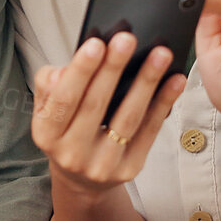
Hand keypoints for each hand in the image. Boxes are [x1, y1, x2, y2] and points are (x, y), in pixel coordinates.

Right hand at [31, 32, 186, 195]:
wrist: (81, 180)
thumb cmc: (66, 131)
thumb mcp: (46, 109)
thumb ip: (49, 85)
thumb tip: (64, 71)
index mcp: (46, 134)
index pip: (63, 99)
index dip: (81, 71)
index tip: (97, 44)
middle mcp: (72, 153)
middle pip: (95, 105)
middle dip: (113, 69)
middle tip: (128, 39)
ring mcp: (102, 165)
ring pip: (127, 118)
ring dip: (146, 83)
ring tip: (159, 55)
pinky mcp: (129, 168)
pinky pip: (149, 131)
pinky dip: (163, 103)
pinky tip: (174, 81)